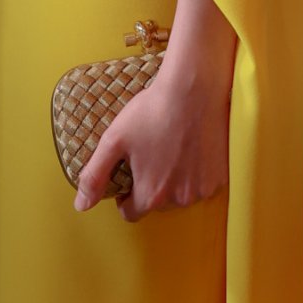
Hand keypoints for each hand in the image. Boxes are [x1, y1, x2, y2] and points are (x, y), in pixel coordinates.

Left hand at [74, 66, 229, 224]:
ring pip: (181, 194)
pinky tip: (190, 148)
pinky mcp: (220, 177)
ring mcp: (203, 190)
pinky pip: (202, 184)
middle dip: (151, 185)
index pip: (131, 213)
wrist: (195, 90)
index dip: (125, 195)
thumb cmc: (152, 112)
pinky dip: (195, 172)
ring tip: (171, 147)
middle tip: (150, 153)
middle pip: (157, 203)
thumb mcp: (114, 140)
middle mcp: (179, 199)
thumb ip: (95, 176)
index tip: (128, 173)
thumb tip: (81, 206)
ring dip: (174, 179)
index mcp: (151, 194)